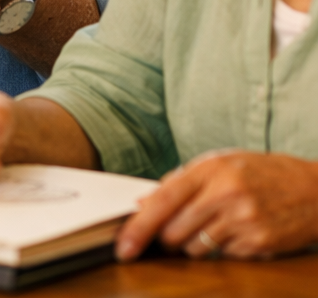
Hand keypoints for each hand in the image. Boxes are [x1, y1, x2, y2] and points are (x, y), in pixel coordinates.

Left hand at [116, 150, 317, 261]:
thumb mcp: (218, 164)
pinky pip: (222, 258)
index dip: (138, 227)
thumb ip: (180, 182)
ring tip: (212, 225)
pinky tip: (235, 232)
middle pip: (174, 232)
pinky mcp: (259, 245)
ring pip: (195, 249)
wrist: (312, 189)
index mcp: (209, 170)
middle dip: (164, 238)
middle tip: (170, 232)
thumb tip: (142, 204)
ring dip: (192, 245)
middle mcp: (225, 195)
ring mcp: (244, 222)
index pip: (162, 201)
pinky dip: (221, 250)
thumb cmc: (257, 173)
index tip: (122, 247)